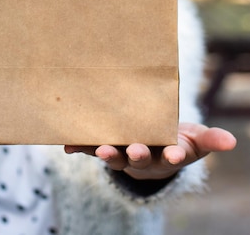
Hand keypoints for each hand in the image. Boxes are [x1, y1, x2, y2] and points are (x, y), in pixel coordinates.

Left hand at [64, 122, 236, 180]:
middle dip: (136, 155)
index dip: (172, 156)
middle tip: (135, 150)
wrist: (152, 143)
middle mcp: (143, 157)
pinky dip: (80, 147)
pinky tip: (67, 145)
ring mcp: (122, 153)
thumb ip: (210, 139)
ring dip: (107, 154)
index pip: (171, 157)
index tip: (174, 154)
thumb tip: (231, 141)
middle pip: (139, 159)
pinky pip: (90, 149)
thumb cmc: (175, 139)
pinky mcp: (105, 145)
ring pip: (114, 156)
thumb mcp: (195, 138)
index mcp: (166, 154)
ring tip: (102, 150)